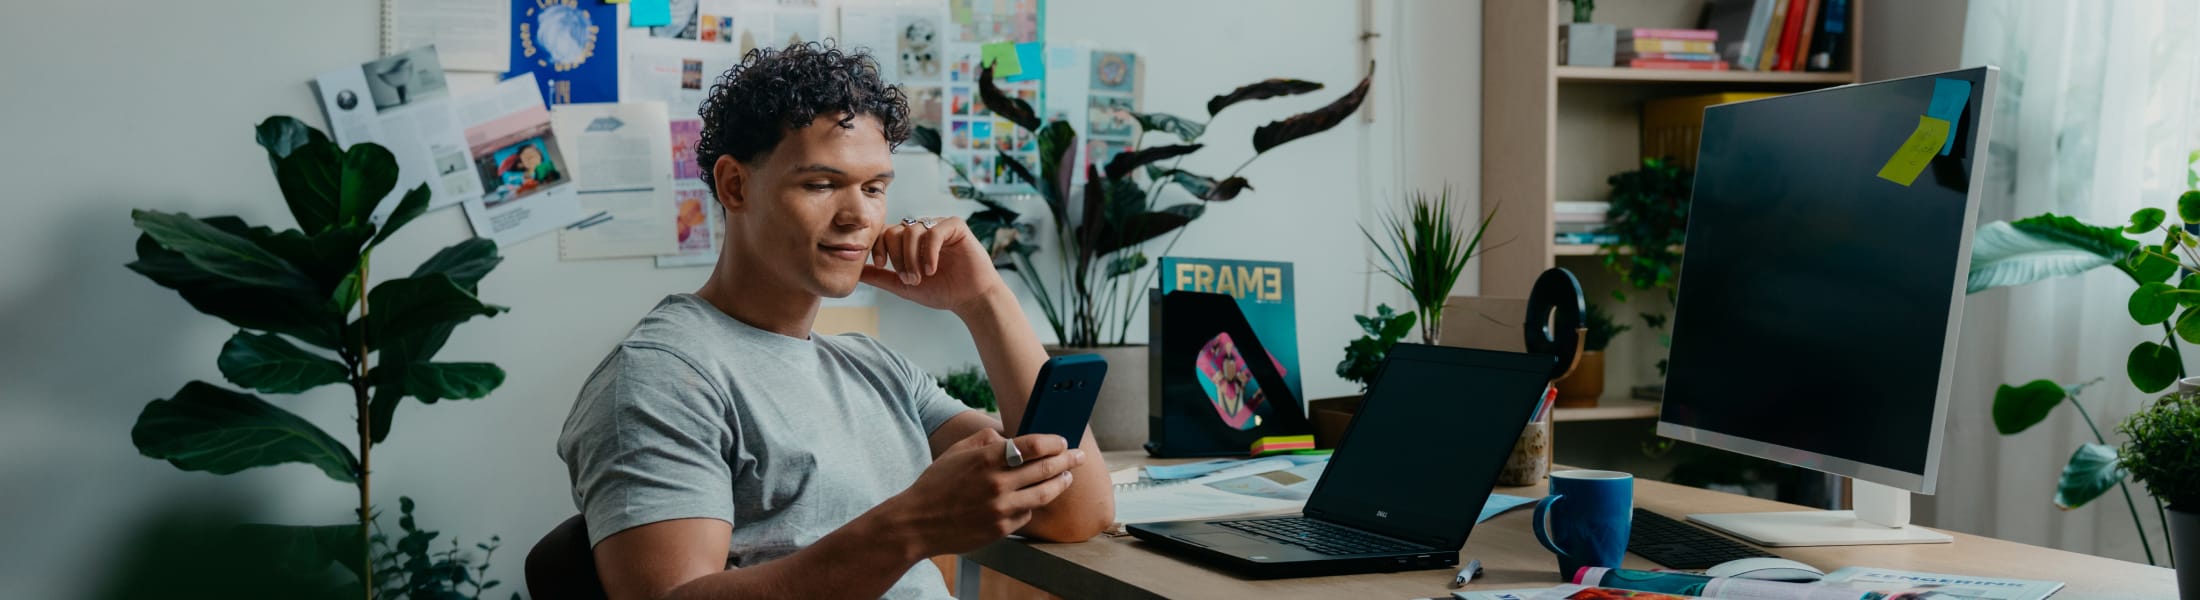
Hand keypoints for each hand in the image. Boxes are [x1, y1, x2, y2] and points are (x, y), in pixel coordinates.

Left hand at [860, 217, 1007, 313]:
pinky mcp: (956, 226)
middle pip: (896, 230)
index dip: (878, 246)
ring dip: (912, 257)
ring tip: (920, 277)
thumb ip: (882, 277)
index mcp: (910, 240)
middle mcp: (923, 229)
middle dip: (897, 257)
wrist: (971, 299)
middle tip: (908, 279)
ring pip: (913, 230)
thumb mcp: (904, 286)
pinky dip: (929, 252)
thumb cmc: (942, 291)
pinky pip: (934, 231)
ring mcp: (939, 225)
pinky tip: (932, 269)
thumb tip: (856, 273)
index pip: (885, 232)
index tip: (880, 265)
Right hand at [876, 429, 1084, 556]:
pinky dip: (1033, 505)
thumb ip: (986, 440)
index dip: (1053, 442)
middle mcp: (997, 483)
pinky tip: (1035, 498)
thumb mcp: (957, 452)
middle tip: (1078, 457)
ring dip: (1060, 483)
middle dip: (1067, 460)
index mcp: (986, 459)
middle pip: (1045, 468)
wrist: (917, 522)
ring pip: (1044, 493)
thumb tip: (1011, 436)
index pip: (1033, 445)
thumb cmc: (937, 484)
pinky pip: (1027, 514)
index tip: (1061, 441)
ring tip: (1068, 477)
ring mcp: (1001, 508)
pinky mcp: (1001, 528)